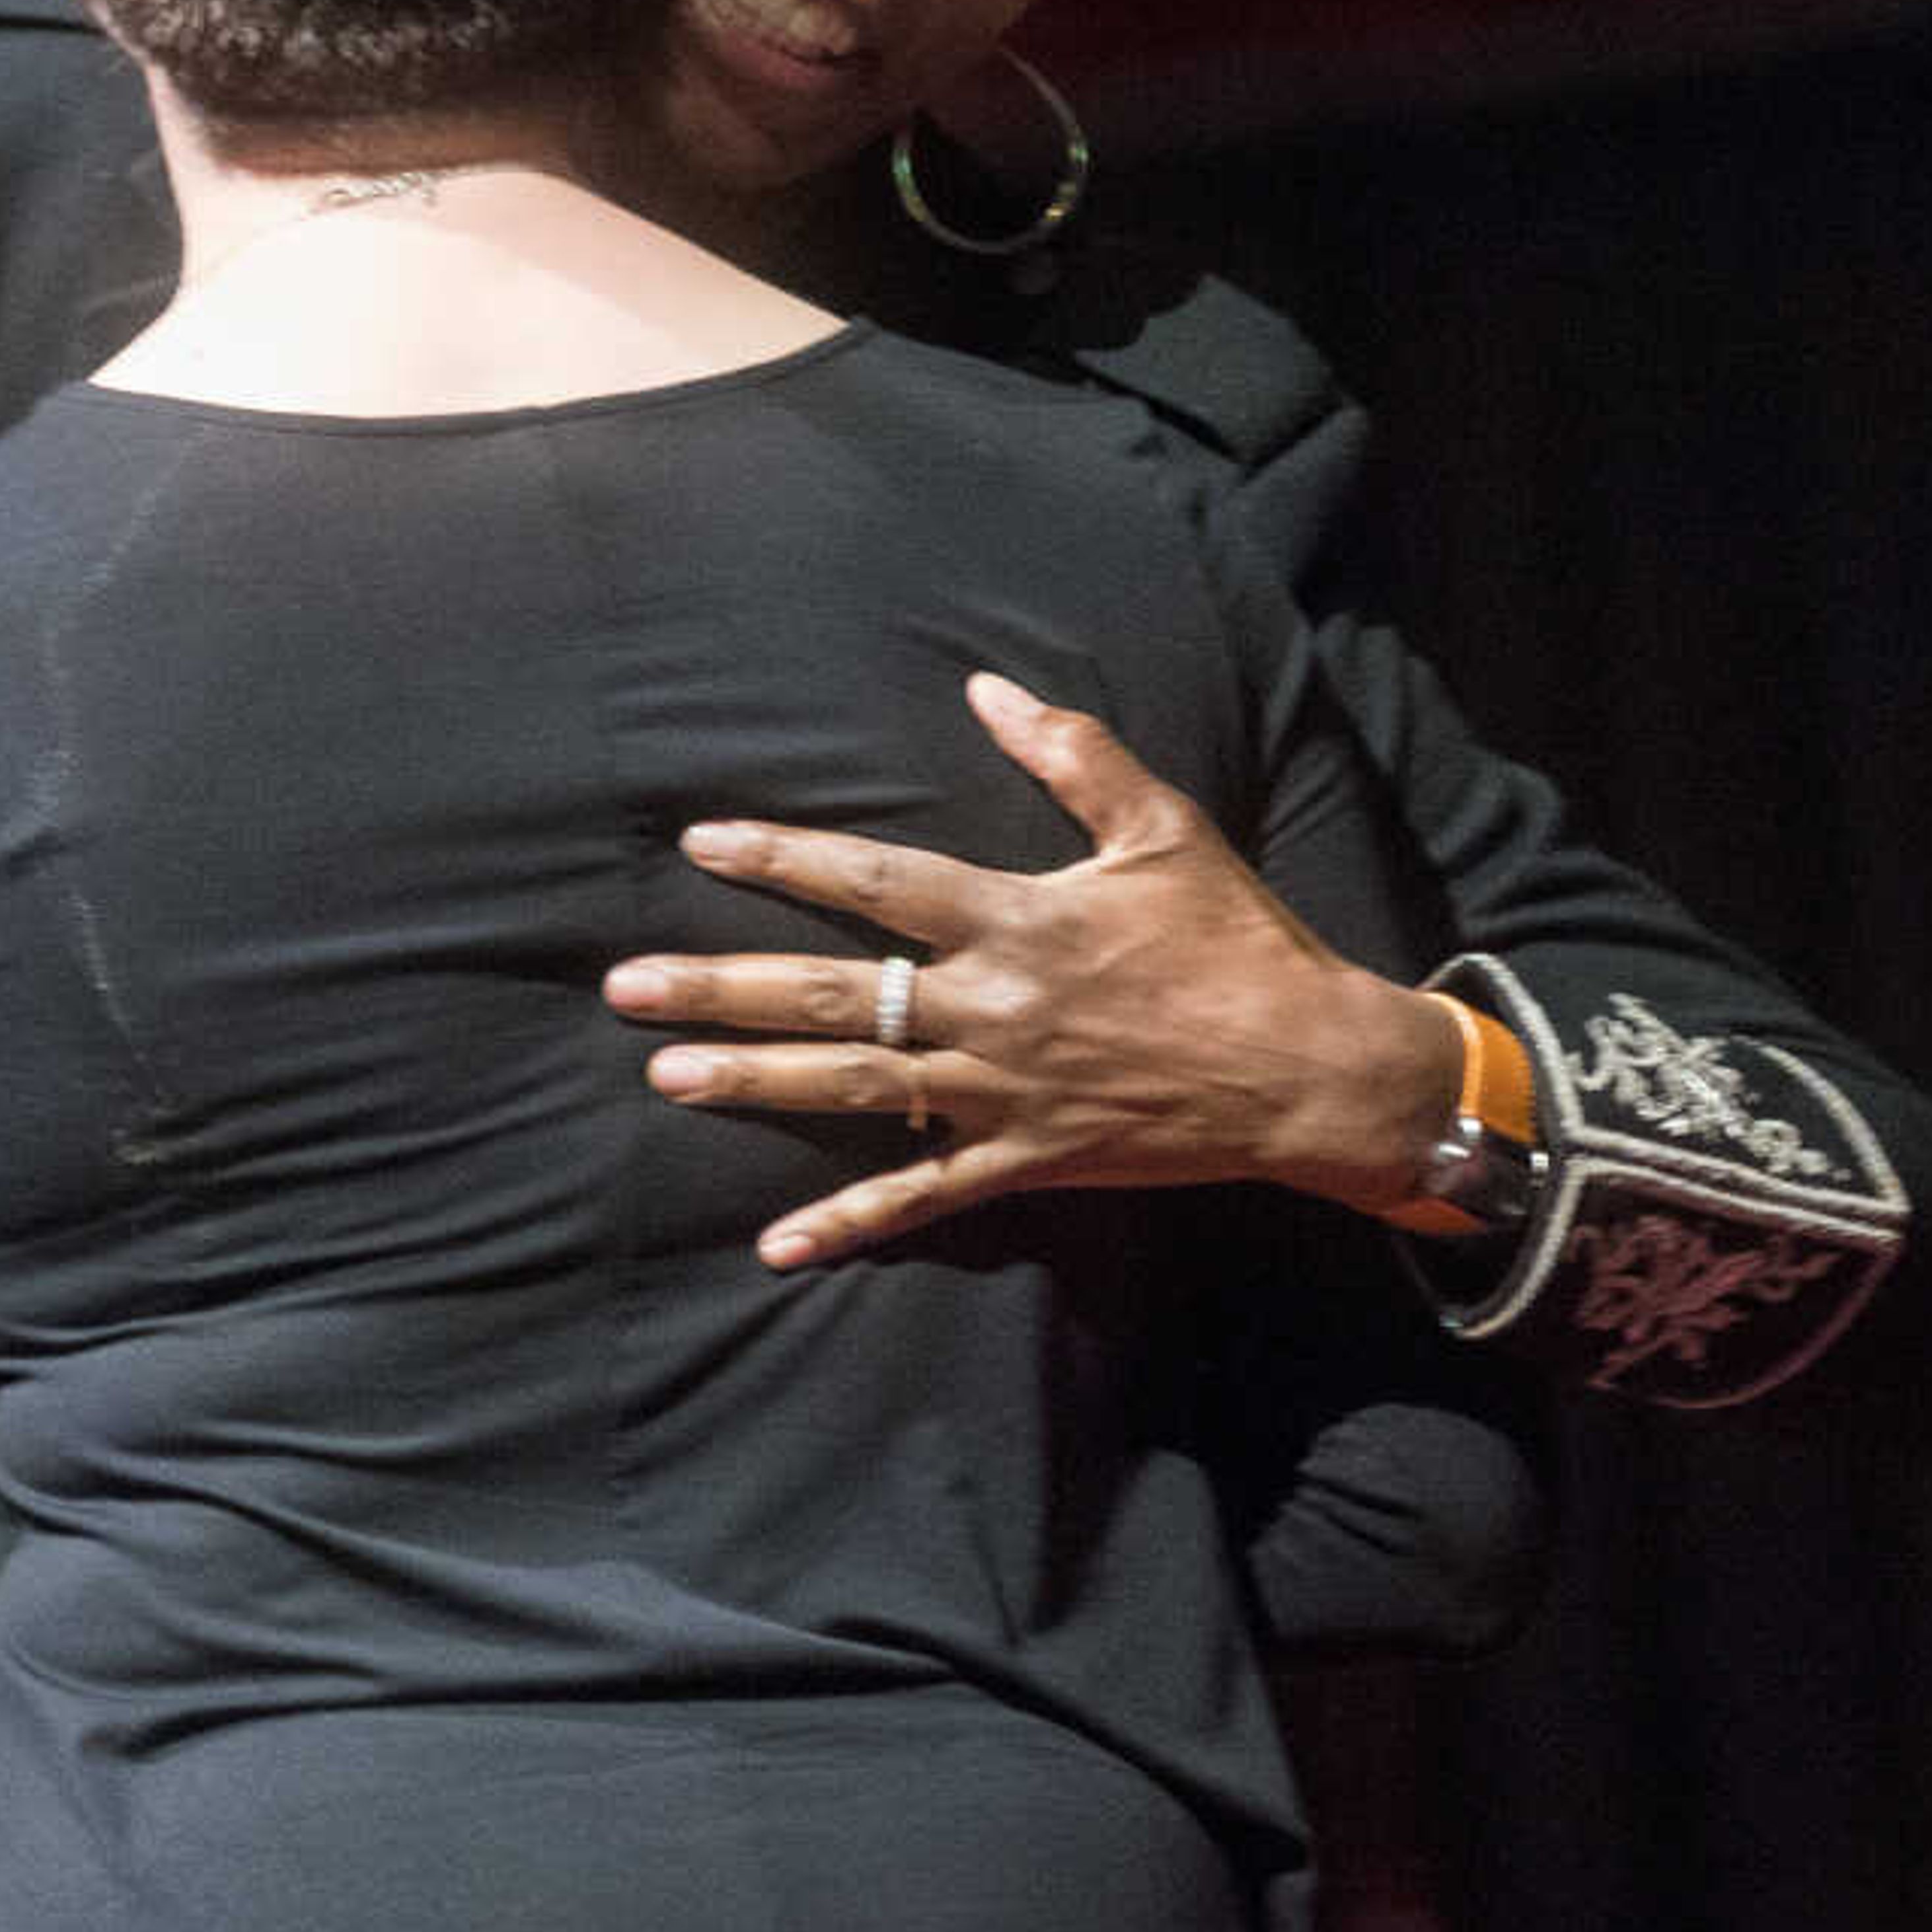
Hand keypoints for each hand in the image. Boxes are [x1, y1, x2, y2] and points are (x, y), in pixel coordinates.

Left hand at [604, 671, 1463, 1269]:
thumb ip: (1072, 753)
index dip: (788, 861)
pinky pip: (924, 1196)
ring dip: (754, 1083)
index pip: (877, 882)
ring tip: (663, 1073)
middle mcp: (992, 1008)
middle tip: (624, 985)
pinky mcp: (1025, 1160)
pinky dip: (851, 1221)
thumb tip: (989, 686)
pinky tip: (777, 1245)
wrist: (1307, 1071)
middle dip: (723, 986)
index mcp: (1017, 920)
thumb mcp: (1162, 829)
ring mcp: (1002, 1092)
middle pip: (834, 995)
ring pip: (854, 1088)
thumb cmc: (1236, 941)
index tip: (704, 845)